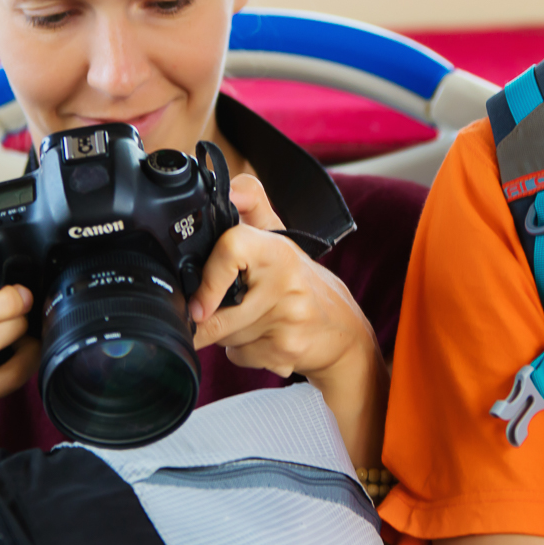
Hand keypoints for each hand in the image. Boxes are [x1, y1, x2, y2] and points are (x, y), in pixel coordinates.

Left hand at [190, 176, 388, 466]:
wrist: (344, 330)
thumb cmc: (303, 282)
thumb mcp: (281, 238)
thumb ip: (251, 206)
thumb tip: (227, 188)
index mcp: (278, 248)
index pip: (232, 246)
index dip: (210, 276)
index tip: (199, 299)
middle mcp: (285, 280)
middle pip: (218, 312)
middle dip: (212, 320)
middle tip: (225, 311)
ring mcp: (288, 318)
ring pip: (225, 337)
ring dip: (228, 336)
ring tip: (255, 321)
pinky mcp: (286, 349)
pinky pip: (239, 357)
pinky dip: (243, 354)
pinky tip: (265, 340)